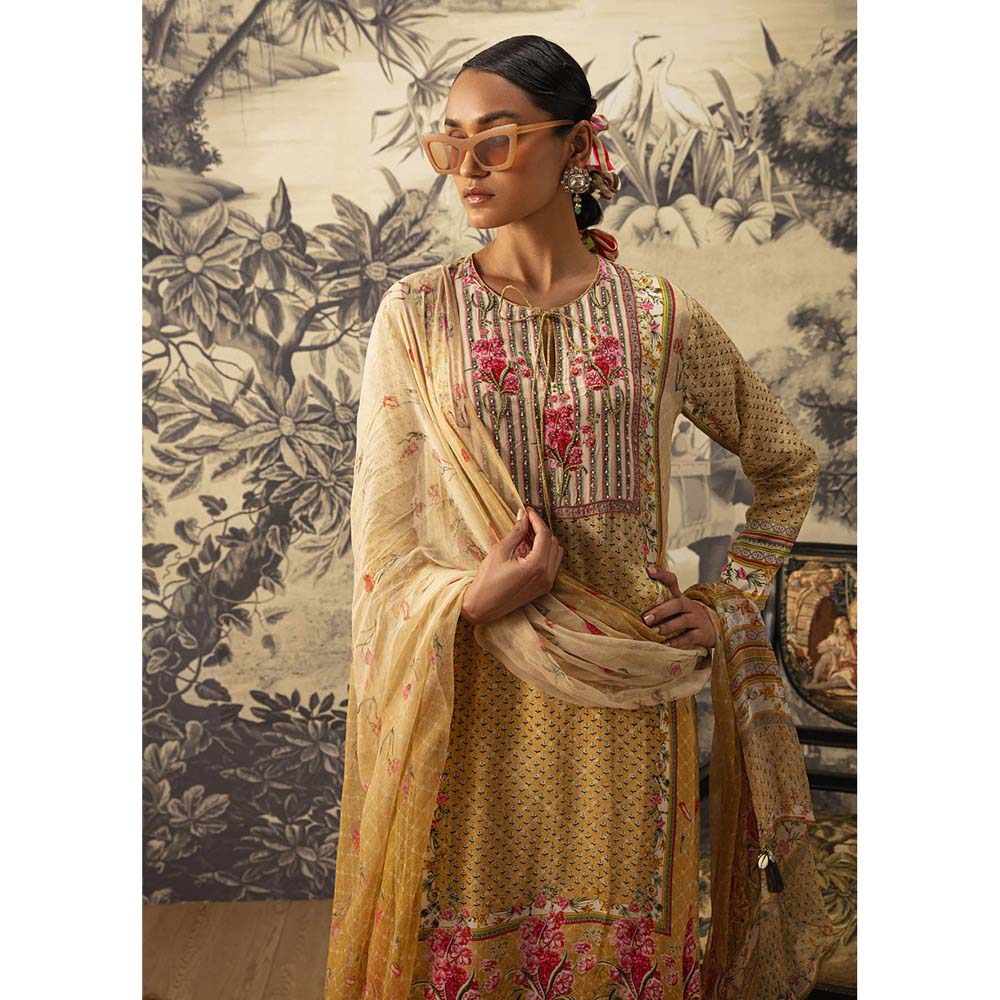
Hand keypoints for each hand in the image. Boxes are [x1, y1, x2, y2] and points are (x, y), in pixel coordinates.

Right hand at [461, 508, 563, 625]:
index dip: (537, 520)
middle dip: (541, 529)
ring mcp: (547, 583)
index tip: (528, 510)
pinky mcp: (544, 588)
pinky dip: (545, 553)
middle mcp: (547, 575)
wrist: (482, 607)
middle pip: (553, 542)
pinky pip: (552, 564)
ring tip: (527, 534)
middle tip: (526, 520)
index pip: (544, 535)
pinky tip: (530, 548)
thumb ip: (516, 532)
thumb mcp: (500, 551)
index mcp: (537, 566)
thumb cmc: (487, 579)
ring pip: (556, 553)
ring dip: (545, 541)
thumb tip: (523, 515)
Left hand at [642, 565, 716, 649]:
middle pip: (677, 604)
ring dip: (667, 626)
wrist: (714, 629)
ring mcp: (697, 619)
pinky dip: (677, 642)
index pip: (672, 581)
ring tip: (653, 632)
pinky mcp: (702, 634)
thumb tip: (633, 602)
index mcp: (681, 597)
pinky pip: (689, 638)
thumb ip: (660, 603)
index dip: (662, 574)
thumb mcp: (676, 607)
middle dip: (661, 611)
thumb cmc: (686, 617)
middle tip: (645, 618)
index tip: (649, 570)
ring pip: (683, 621)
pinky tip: (665, 645)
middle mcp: (690, 606)